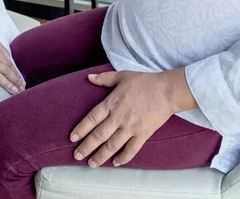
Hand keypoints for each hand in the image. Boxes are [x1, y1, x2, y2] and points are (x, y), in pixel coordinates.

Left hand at [70, 69, 195, 167]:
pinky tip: (115, 163)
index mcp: (112, 103)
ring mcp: (131, 127)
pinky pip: (131, 149)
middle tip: (77, 156)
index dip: (81, 129)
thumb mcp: (122, 76)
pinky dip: (123, 157)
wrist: (167, 91)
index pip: (92, 118)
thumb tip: (88, 77)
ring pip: (112, 145)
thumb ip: (104, 78)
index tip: (72, 138)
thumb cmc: (144, 82)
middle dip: (86, 147)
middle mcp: (119, 118)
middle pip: (99, 135)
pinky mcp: (143, 134)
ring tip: (92, 164)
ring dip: (101, 156)